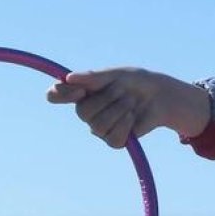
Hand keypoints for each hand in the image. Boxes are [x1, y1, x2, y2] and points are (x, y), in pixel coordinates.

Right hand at [46, 68, 211, 147]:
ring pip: (98, 127)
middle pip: (82, 113)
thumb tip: (69, 77)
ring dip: (119, 111)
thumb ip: (94, 77)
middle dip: (107, 99)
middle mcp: (86, 111)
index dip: (61, 94)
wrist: (160, 96)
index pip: (55, 95)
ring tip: (131, 102)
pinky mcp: (114, 140)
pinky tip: (132, 117)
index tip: (81, 89)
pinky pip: (112, 139)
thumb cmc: (136, 82)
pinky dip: (126, 126)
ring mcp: (99, 128)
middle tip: (122, 90)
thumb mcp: (117, 75)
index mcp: (81, 92)